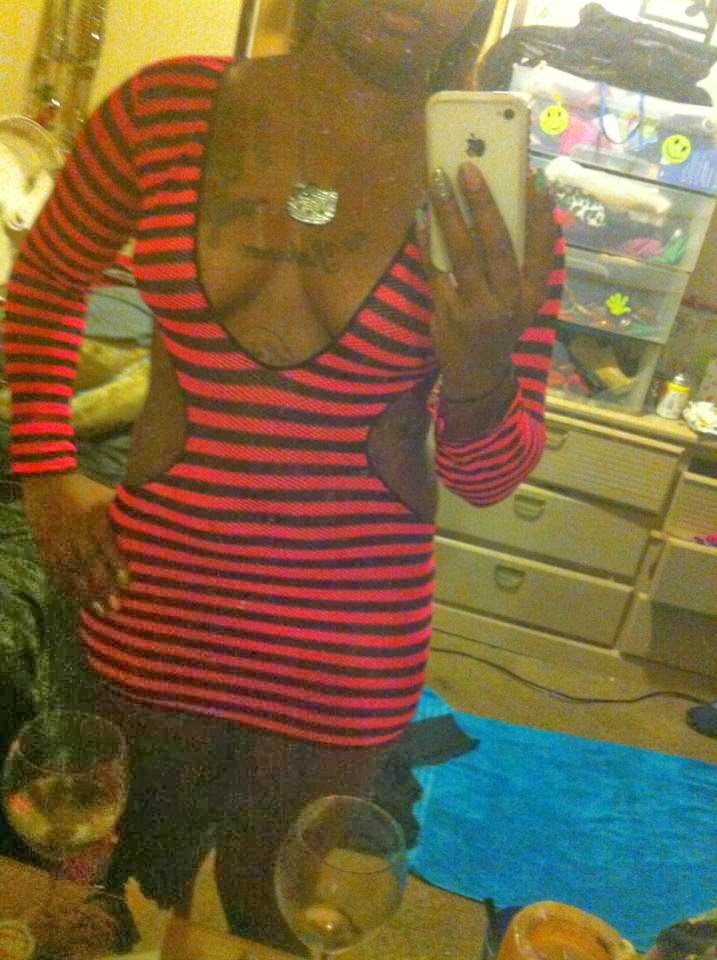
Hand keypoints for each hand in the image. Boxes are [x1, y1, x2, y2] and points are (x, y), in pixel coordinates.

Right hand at [22, 472, 127, 613]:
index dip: (115, 563)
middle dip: (102, 586)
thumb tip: (156, 524)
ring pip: (71, 571)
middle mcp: (76, 531)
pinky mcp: (44, 544)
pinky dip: (64, 585)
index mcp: (94, 518)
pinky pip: (53, 569)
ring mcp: (58, 539)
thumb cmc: (88, 491)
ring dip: (84, 592)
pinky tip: (76, 599)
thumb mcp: (109, 497)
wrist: (49, 479)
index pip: (106, 544)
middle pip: (88, 563)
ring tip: (98, 610)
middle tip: (115, 606)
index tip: (126, 582)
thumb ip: (127, 513)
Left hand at [419, 161, 558, 397]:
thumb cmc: (500, 326)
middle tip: (468, 167)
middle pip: (497, 244)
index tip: (534, 176)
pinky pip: (435, 271)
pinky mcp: (449, 313)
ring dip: (450, 213)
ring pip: (463, 253)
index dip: (540, 211)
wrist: (478, 373)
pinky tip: (421, 216)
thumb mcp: (520, 300)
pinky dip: (427, 241)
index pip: (541, 247)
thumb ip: (518, 263)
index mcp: (532, 293)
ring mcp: (478, 308)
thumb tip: (505, 207)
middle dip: (483, 203)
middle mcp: (509, 301)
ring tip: (438, 181)